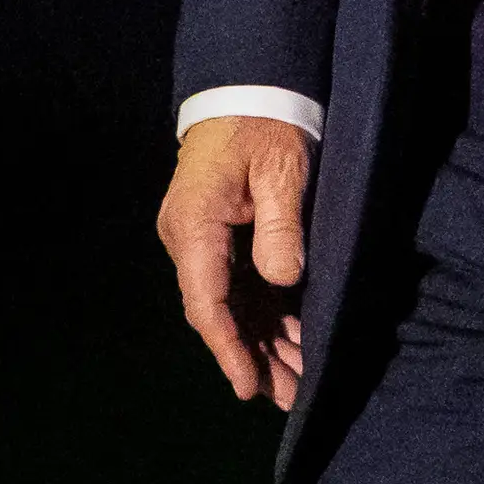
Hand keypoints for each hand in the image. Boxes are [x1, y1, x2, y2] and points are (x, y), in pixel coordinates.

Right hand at [159, 114, 313, 407]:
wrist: (245, 89)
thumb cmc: (266, 124)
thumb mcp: (281, 168)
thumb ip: (281, 224)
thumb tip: (282, 280)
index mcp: (195, 226)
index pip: (208, 303)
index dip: (230, 349)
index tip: (250, 386)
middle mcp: (188, 240)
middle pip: (218, 313)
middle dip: (254, 357)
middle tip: (291, 395)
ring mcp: (199, 241)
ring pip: (229, 306)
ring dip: (261, 342)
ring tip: (295, 380)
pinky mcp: (216, 237)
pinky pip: (236, 287)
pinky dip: (262, 316)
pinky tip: (289, 342)